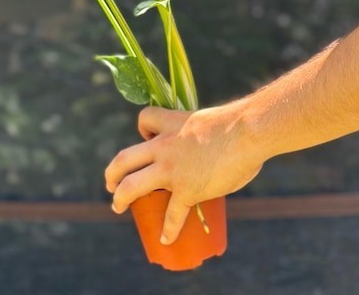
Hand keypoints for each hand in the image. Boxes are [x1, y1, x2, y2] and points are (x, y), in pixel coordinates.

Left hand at [104, 102, 264, 243]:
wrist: (247, 132)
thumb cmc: (238, 125)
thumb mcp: (210, 122)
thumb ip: (206, 137)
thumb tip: (218, 153)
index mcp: (172, 123)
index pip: (145, 119)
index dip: (142, 129)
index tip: (146, 138)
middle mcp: (164, 146)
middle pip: (125, 158)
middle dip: (113, 172)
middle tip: (111, 182)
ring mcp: (172, 169)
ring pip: (132, 186)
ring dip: (120, 198)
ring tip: (117, 207)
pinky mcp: (187, 189)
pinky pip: (172, 215)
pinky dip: (168, 230)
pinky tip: (166, 239)